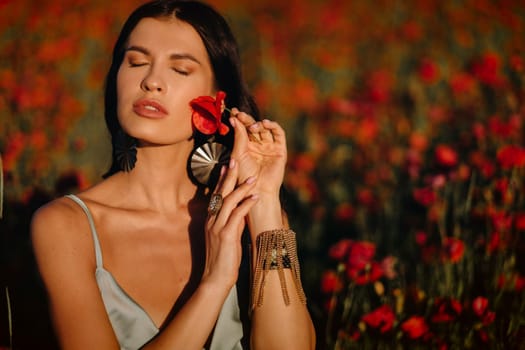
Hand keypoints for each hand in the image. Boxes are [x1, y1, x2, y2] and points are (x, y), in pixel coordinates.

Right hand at [202, 160, 258, 288]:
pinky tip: (256, 197)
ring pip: (228, 201)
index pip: (215, 195)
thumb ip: (232, 223)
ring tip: (252, 178)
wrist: (215, 279)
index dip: (221, 179)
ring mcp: (217, 227)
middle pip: (219, 193)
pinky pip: (237, 215)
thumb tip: (242, 212)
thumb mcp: (227, 237)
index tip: (227, 165)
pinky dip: (246, 204)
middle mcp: (211, 221)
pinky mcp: (226, 235)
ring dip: (241, 188)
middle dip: (228, 176)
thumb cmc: (223, 260)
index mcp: (210, 220)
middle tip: (235, 159)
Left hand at [229, 109, 286, 196]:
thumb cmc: (244, 176)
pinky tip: (264, 124)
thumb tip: (234, 118)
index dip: (239, 120)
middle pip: (254, 127)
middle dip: (246, 119)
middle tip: (239, 115)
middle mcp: (258, 146)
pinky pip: (279, 134)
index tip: (232, 112)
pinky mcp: (280, 150)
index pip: (243, 129)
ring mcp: (269, 148)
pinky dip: (273, 126)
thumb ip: (238, 136)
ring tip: (252, 126)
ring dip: (258, 124)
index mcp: (246, 147)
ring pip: (266, 129)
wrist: (256, 190)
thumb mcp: (238, 154)